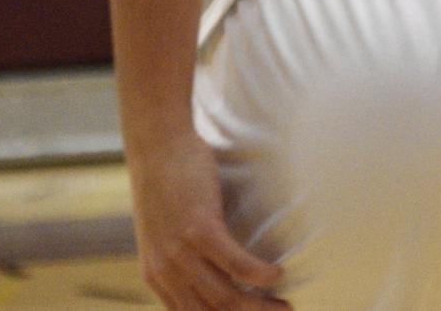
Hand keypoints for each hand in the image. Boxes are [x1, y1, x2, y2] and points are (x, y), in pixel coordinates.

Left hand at [130, 133, 287, 310]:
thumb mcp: (163, 234)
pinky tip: (277, 274)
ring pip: (226, 297)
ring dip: (260, 306)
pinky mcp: (200, 229)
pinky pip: (236, 264)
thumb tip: (210, 273)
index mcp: (156, 277)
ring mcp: (182, 253)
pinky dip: (260, 275)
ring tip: (285, 304)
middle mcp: (165, 272)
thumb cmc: (166, 185)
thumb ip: (180, 259)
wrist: (156, 146)